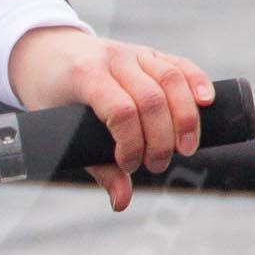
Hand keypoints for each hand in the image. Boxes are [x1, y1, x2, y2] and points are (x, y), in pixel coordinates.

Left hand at [5, 29, 215, 212]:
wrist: (48, 51)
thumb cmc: (54, 95)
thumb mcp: (63, 129)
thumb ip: (97, 166)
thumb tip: (121, 203)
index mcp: (86, 76)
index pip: (121, 111)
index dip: (131, 144)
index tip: (128, 166)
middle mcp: (113, 59)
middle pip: (152, 99)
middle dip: (161, 140)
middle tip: (156, 165)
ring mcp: (133, 53)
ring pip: (171, 79)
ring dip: (186, 119)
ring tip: (185, 149)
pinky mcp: (150, 53)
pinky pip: (180, 64)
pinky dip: (198, 81)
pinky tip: (207, 102)